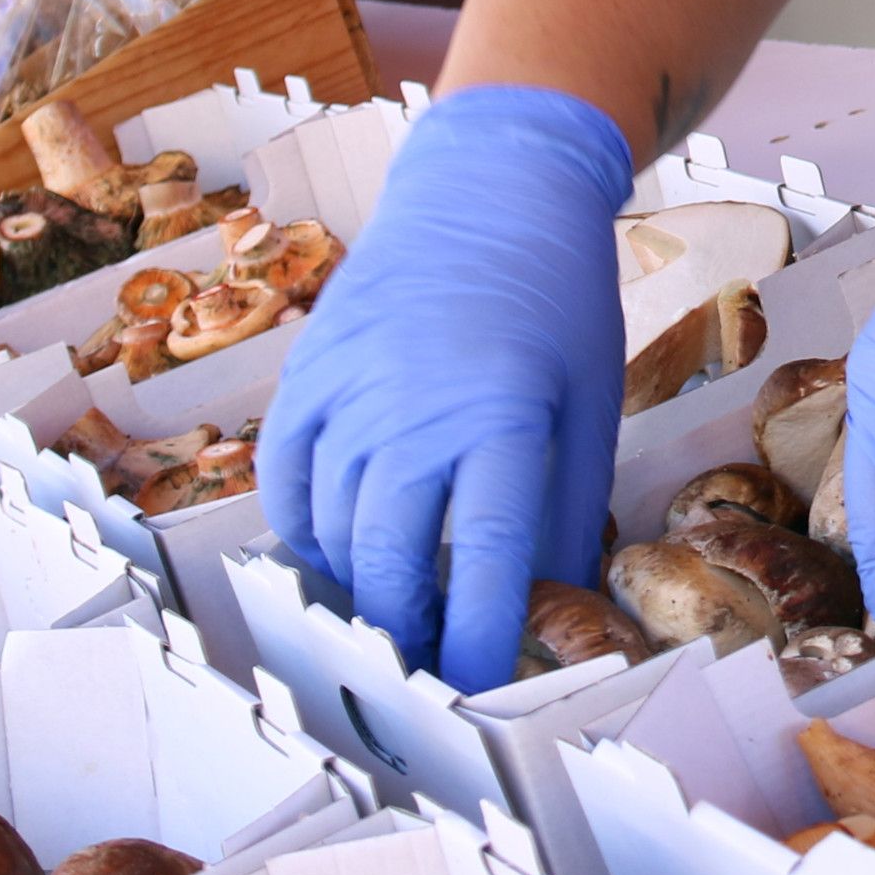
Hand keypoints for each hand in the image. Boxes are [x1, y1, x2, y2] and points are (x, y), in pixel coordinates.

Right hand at [257, 84, 636, 695]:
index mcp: (503, 415)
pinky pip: (286, 481)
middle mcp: (414, 408)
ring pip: (331, 531)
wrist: (489, 188)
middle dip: (409, 631)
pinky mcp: (308, 372)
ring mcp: (349, 389)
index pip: (488, 557)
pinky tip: (339, 551)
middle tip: (428, 667)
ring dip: (358, 589)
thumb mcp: (588, 400)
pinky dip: (306, 532)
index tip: (481, 685)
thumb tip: (552, 601)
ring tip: (390, 618)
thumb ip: (569, 506)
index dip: (481, 635)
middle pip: (391, 560)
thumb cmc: (557, 299)